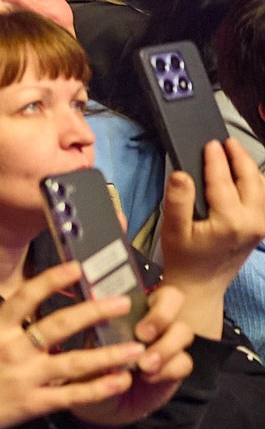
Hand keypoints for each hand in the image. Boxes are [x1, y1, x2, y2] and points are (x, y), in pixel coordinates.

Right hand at [0, 262, 184, 428]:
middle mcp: (12, 349)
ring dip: (110, 354)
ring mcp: (23, 377)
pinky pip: (71, 395)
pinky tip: (121, 380)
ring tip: (137, 347)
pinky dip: (99, 388)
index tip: (79, 267)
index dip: (54, 279)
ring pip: (75, 362)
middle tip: (122, 302)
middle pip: (59, 324)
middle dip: (95, 312)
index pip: (27, 296)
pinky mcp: (30, 404)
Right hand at [156, 139, 264, 315]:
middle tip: (227, 143)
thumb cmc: (185, 260)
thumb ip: (177, 200)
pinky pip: (264, 199)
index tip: (210, 144)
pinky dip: (257, 184)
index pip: (223, 180)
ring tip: (236, 154)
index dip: (215, 159)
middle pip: (251, 179)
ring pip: (262, 188)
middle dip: (239, 157)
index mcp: (230, 221)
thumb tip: (182, 174)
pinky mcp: (261, 228)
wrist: (200, 285)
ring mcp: (260, 226)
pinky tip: (246, 176)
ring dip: (250, 169)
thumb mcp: (173, 230)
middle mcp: (251, 222)